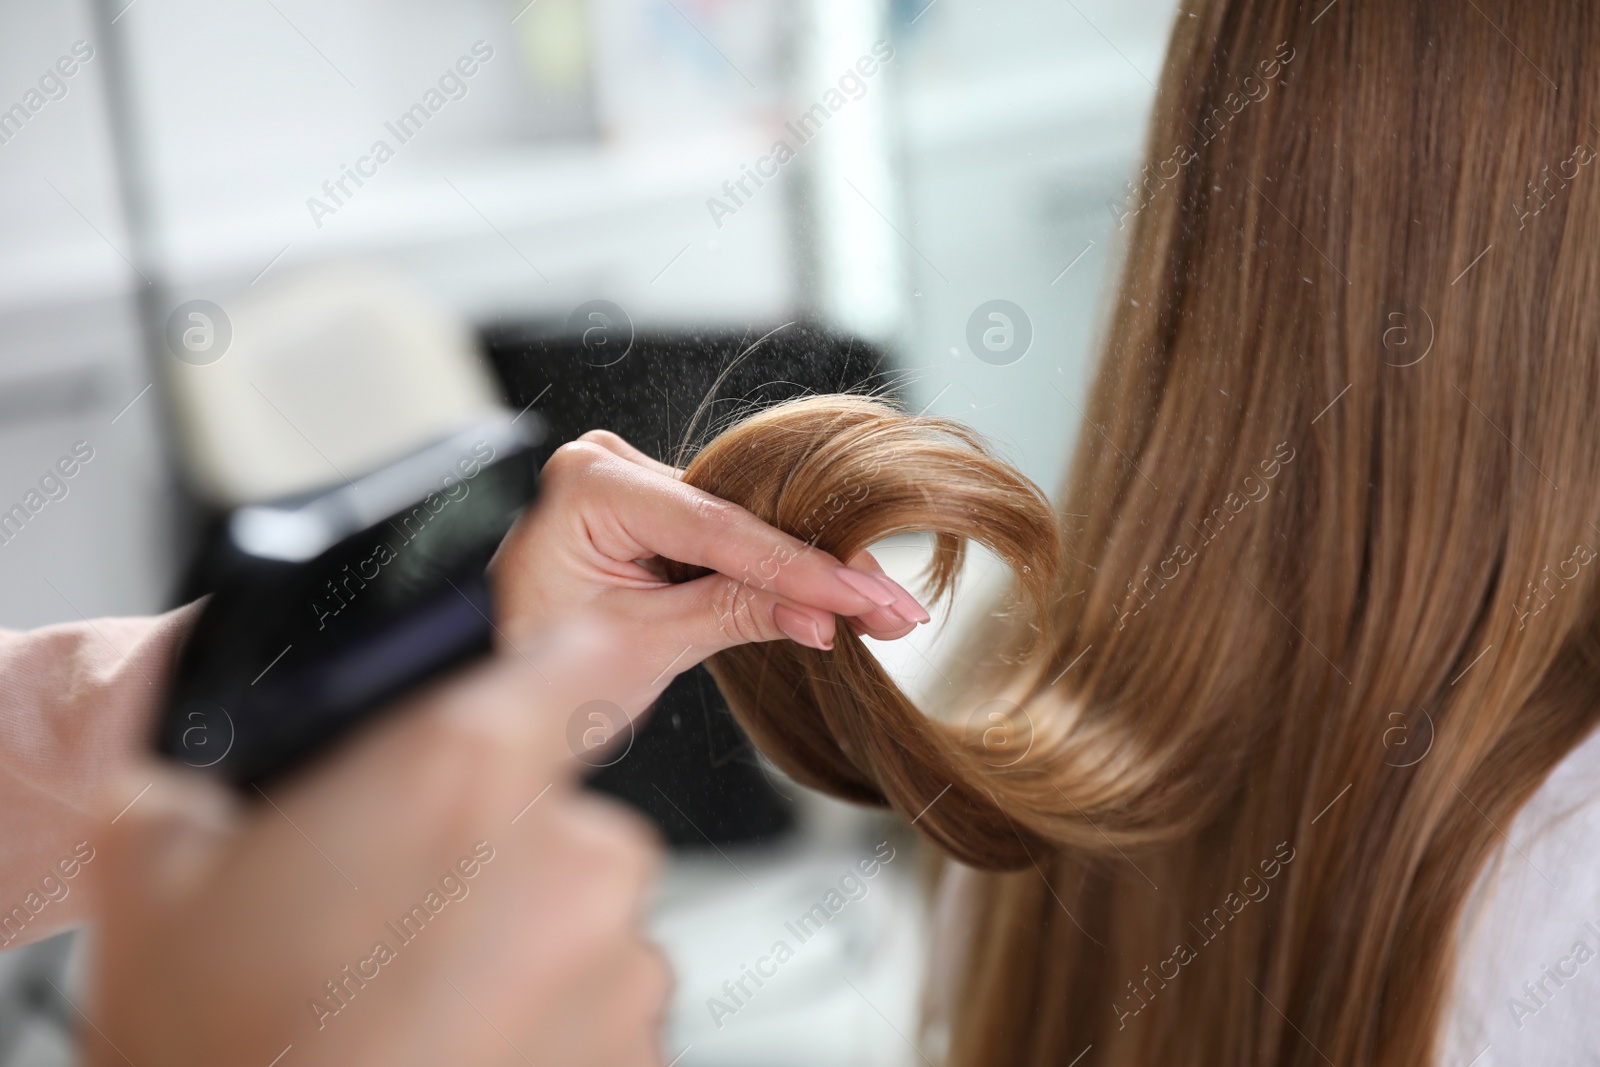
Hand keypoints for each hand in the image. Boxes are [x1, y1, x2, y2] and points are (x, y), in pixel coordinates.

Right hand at [87, 631, 668, 1066]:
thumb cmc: (219, 1051)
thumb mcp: (161, 871)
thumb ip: (232, 774)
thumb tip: (243, 757)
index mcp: (464, 772)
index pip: (573, 656)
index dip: (555, 667)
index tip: (548, 682)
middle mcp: (571, 857)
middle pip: (562, 812)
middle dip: (497, 850)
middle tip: (401, 917)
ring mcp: (618, 964)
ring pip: (584, 915)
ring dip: (523, 944)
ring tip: (417, 1003)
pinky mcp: (638, 1051)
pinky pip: (604, 1002)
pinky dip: (552, 1019)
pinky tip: (462, 1046)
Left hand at [490, 430, 928, 699]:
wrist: (501, 686)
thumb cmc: (537, 666)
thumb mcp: (641, 647)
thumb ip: (731, 616)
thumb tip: (821, 617)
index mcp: (586, 484)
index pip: (714, 528)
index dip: (796, 568)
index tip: (862, 597)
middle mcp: (610, 465)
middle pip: (740, 520)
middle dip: (818, 570)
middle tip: (894, 608)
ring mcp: (634, 483)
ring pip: (745, 529)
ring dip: (810, 573)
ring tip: (883, 609)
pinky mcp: (656, 510)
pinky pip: (731, 538)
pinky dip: (778, 572)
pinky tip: (842, 596)